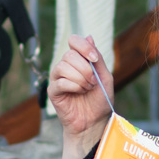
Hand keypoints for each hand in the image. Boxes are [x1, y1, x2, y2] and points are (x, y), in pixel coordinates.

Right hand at [49, 34, 113, 152]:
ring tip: (87, 88)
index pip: (74, 41)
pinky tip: (79, 93)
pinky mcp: (53, 91)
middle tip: (93, 82)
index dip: (83, 46)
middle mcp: (66, 66)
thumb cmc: (100, 100)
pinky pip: (60, 82)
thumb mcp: (105, 77)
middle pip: (69, 55)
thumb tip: (89, 36)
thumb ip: (97, 59)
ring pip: (62, 66)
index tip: (94, 59)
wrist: (94, 122)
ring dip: (79, 78)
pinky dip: (73, 86)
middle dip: (85, 68)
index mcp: (79, 60)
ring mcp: (58, 78)